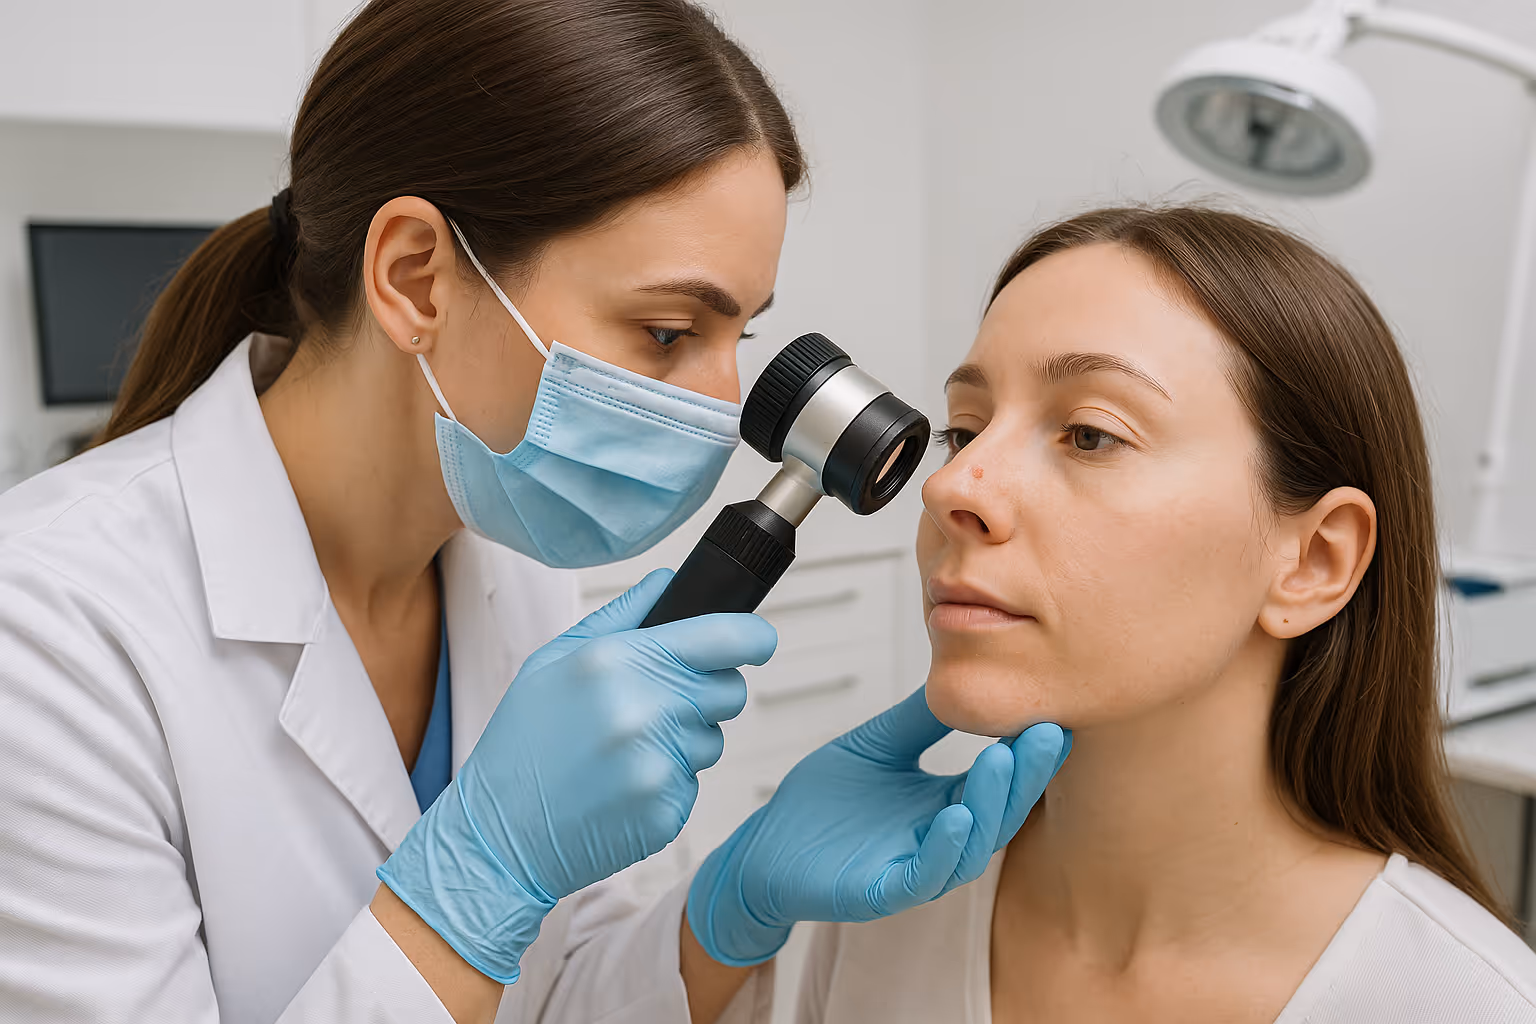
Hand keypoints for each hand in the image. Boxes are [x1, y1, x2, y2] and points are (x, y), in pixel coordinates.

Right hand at [378, 569, 777, 983]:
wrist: (499, 834)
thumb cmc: (524, 741)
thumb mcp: (555, 660)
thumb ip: (622, 615)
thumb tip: (669, 579)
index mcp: (620, 661)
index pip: (725, 638)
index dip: (753, 637)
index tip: (757, 641)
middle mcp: (647, 710)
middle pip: (731, 690)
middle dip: (708, 691)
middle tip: (660, 702)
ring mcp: (660, 765)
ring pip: (714, 739)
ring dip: (686, 739)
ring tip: (627, 748)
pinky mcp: (668, 810)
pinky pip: (694, 782)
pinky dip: (668, 781)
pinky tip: (622, 783)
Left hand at [687, 686, 1067, 965]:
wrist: (766, 846)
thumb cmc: (822, 801)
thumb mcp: (879, 746)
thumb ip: (920, 718)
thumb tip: (964, 665)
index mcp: (944, 805)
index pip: (999, 780)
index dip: (1028, 752)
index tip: (1054, 714)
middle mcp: (939, 840)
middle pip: (999, 811)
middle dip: (1027, 774)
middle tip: (1048, 731)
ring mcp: (914, 869)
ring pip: (971, 844)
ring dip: (992, 804)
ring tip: (1004, 759)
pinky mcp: (882, 892)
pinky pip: (924, 875)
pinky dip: (945, 847)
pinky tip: (957, 814)